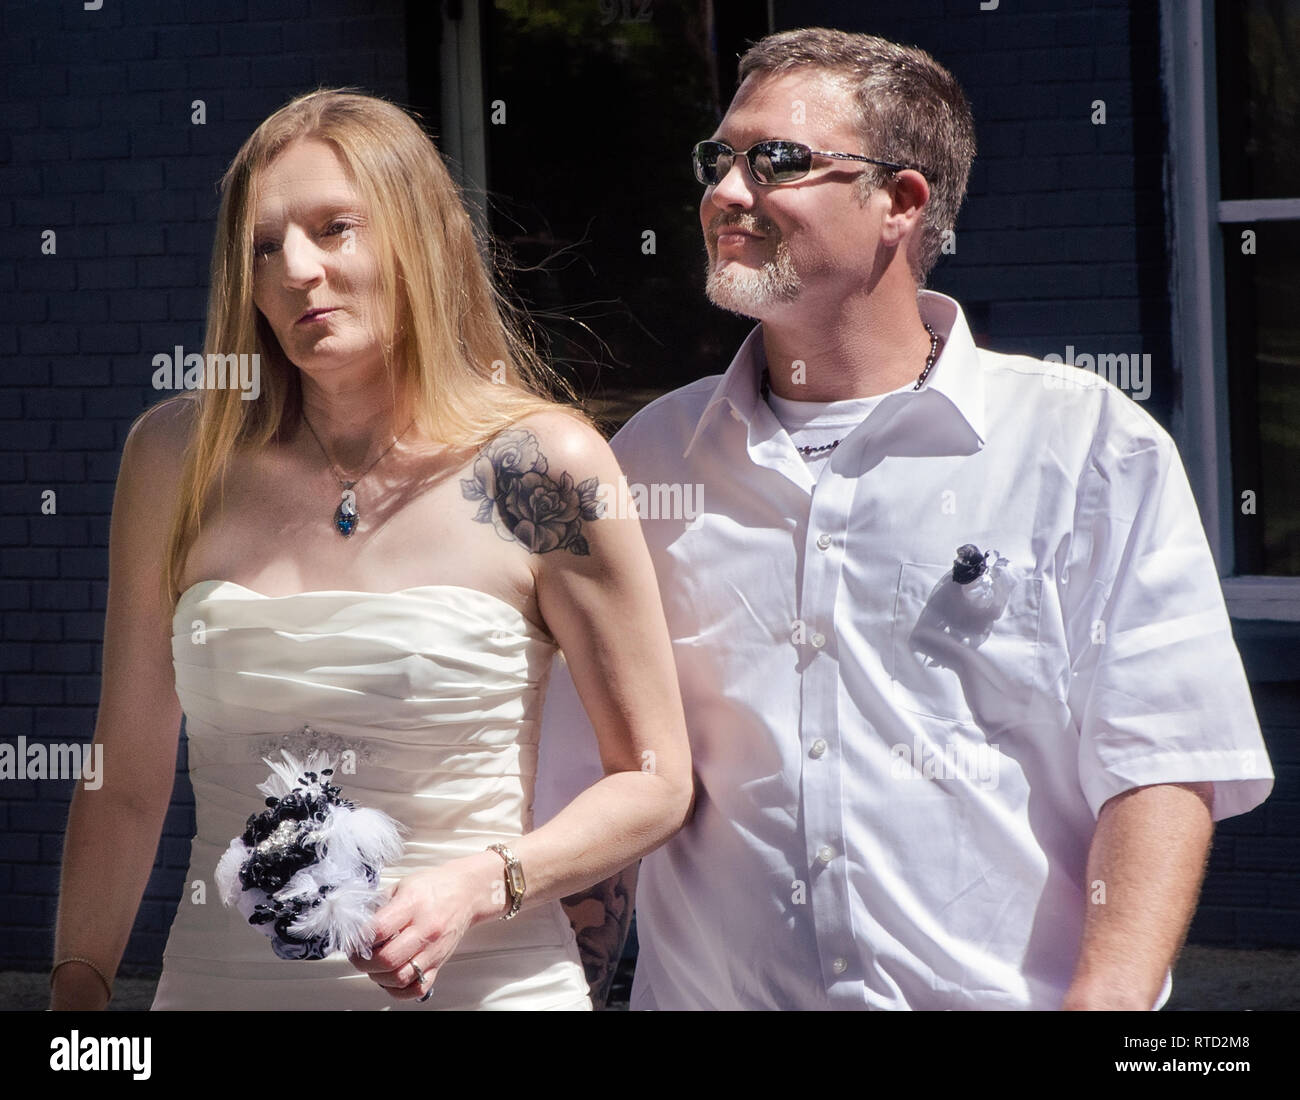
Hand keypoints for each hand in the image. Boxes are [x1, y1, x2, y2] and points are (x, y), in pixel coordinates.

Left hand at [347, 853, 501, 1001]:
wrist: (466, 893)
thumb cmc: (434, 887)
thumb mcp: (403, 885)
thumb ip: (380, 906)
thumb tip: (357, 926)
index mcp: (413, 905)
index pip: (378, 930)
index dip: (358, 938)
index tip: (352, 939)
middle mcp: (425, 930)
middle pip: (387, 959)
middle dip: (364, 962)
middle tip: (358, 956)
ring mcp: (433, 950)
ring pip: (400, 977)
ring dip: (378, 977)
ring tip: (374, 966)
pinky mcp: (439, 963)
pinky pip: (417, 988)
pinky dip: (399, 990)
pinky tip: (391, 978)